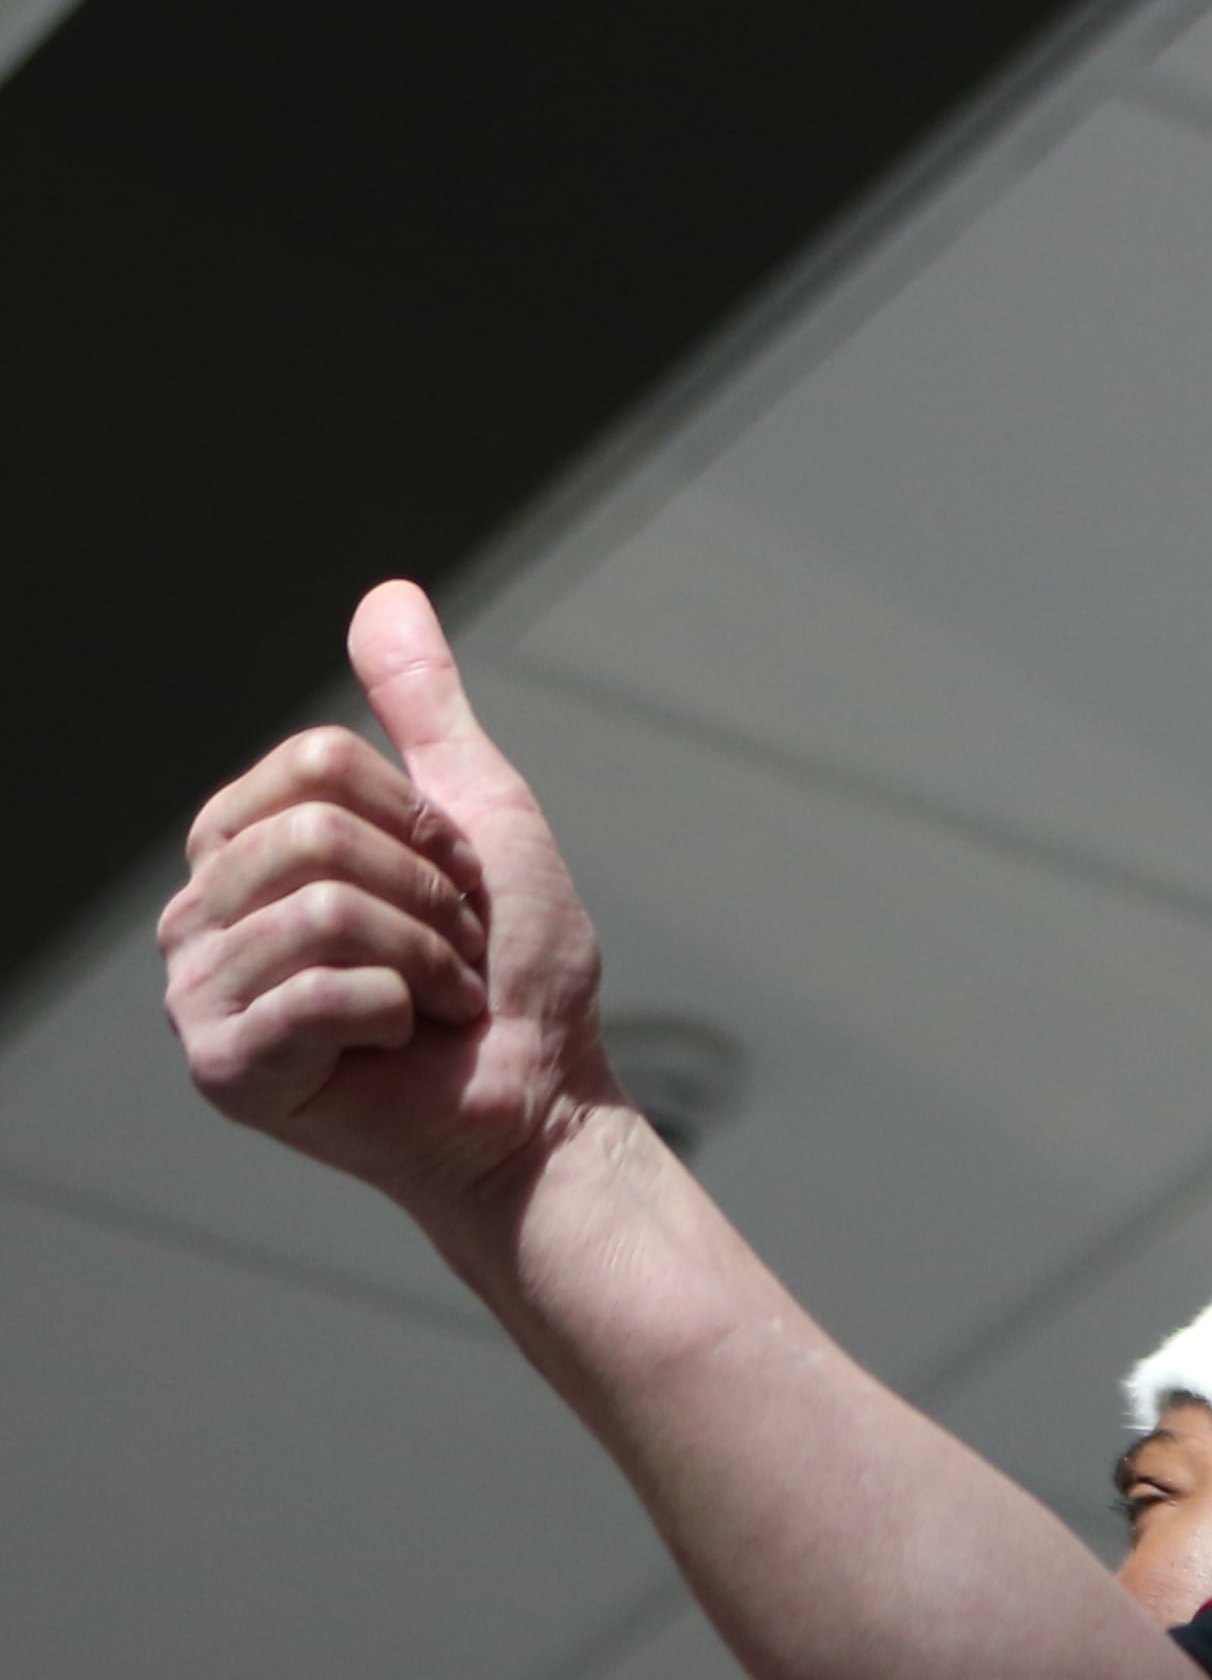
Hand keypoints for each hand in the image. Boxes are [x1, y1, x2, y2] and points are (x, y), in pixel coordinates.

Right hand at [160, 582, 622, 1234]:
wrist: (542, 1088)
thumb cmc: (514, 960)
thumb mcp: (478, 807)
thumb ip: (422, 706)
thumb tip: (387, 591)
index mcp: (249, 846)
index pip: (315, 761)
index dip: (418, 815)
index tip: (453, 876)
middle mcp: (204, 913)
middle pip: (314, 833)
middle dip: (426, 890)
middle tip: (450, 947)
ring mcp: (200, 993)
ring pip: (319, 908)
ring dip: (422, 952)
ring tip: (432, 996)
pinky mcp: (221, 1068)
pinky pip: (316, 990)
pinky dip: (398, 1011)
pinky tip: (398, 1044)